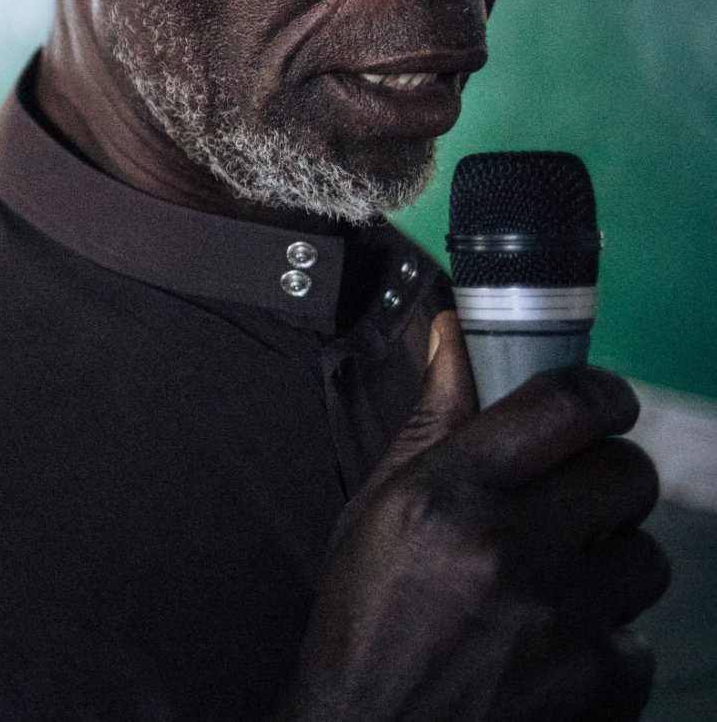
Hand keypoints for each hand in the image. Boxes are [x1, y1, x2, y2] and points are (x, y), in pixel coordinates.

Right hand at [273, 313, 669, 721]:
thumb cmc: (366, 622)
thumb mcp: (377, 512)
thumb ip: (431, 424)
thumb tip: (455, 332)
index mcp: (447, 495)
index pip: (568, 405)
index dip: (601, 395)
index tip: (600, 405)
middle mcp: (508, 548)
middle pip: (628, 474)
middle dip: (606, 482)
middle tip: (571, 505)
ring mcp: (563, 619)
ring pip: (646, 555)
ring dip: (608, 567)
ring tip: (549, 592)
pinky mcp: (604, 680)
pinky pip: (640, 635)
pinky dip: (603, 641)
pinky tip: (548, 652)